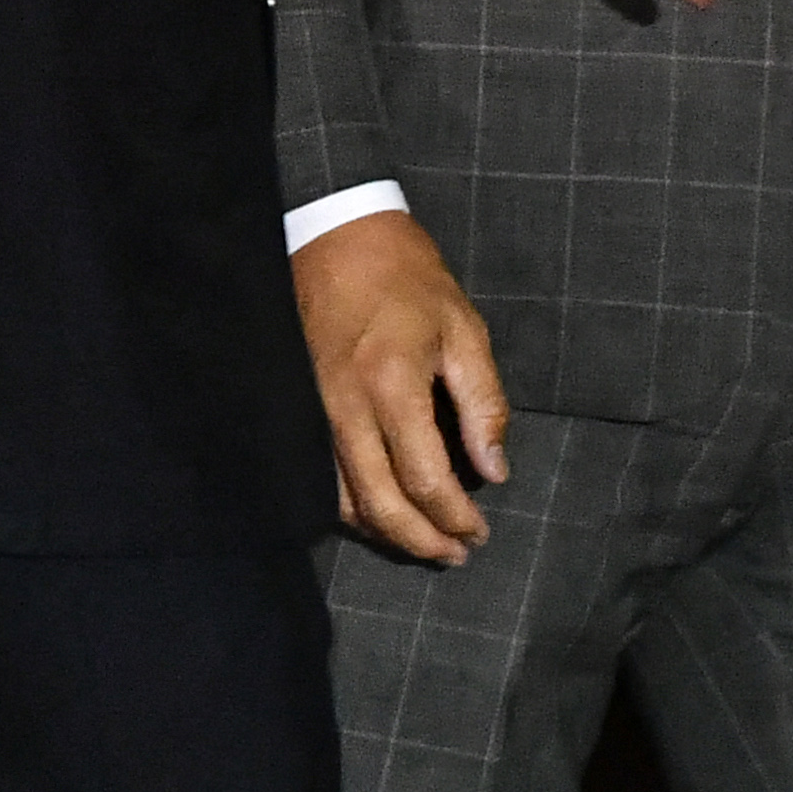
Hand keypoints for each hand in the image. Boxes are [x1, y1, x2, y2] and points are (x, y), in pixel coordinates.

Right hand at [297, 211, 506, 562]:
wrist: (332, 236)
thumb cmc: (405, 277)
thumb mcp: (462, 328)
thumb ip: (483, 403)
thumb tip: (494, 469)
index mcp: (391, 384)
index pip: (425, 478)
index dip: (454, 516)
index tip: (479, 532)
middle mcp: (346, 409)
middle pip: (380, 504)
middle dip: (421, 540)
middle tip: (457, 555)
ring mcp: (314, 413)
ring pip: (344, 501)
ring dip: (387, 533)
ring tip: (426, 544)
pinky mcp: (298, 409)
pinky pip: (322, 478)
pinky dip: (353, 509)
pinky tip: (380, 514)